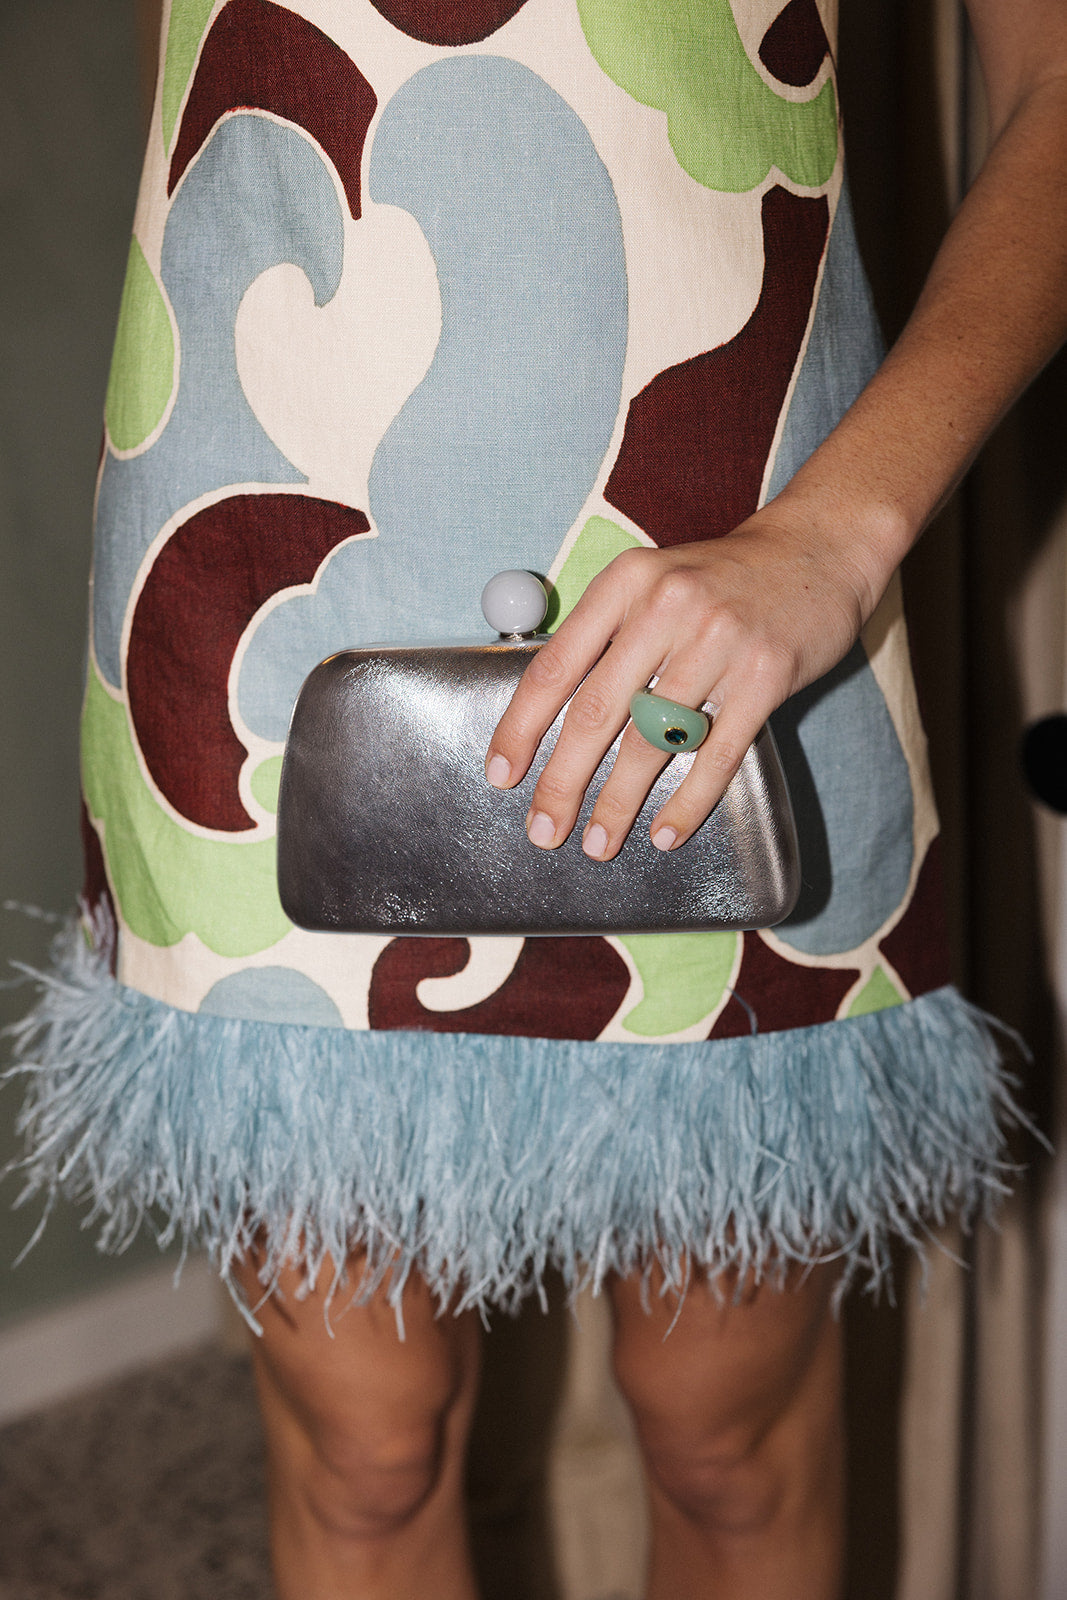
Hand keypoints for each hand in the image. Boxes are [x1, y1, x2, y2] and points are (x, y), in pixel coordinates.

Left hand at [484, 509, 875, 858]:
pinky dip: (687, 802)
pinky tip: (665, 833)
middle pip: (596, 712)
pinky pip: (716, 755)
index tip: (504, 775)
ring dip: (619, 803)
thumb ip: (606, 635)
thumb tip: (551, 716)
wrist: (820, 549)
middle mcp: (666, 607)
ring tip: (598, 843)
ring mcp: (720, 642)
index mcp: (626, 583)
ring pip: (652, 741)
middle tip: (544, 829)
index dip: (521, 727)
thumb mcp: (653, 581)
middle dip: (563, 782)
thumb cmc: (723, 578)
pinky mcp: (766, 676)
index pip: (555, 667)